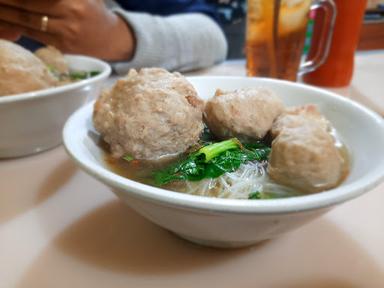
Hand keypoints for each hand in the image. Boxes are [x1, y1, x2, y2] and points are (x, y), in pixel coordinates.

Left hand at [0, 0, 134, 60]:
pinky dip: (17, 29)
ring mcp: (66, 32)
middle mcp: (70, 12)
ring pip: (27, 21)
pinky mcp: (62, 46)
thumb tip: (25, 1)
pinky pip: (34, 36)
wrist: (113, 39)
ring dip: (5, 15)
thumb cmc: (94, 12)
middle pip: (27, 4)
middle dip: (6, 2)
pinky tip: (6, 25)